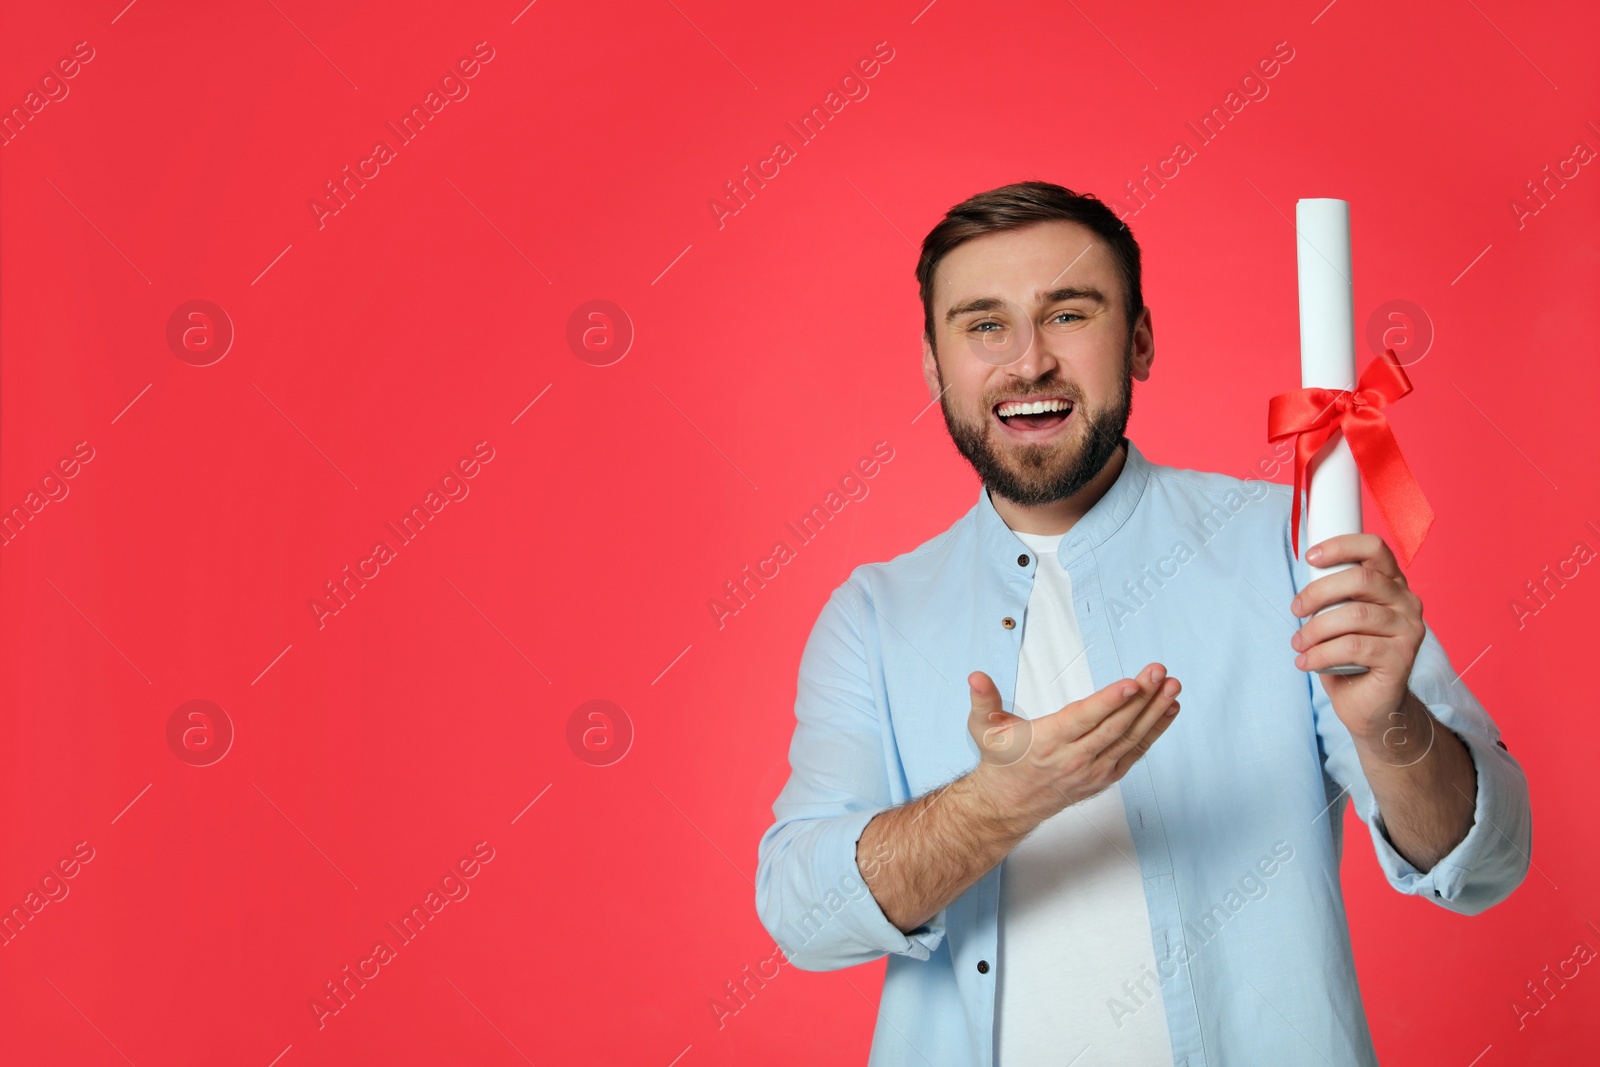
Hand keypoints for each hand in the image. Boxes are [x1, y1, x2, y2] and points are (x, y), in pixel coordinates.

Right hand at [966, 663, 1180, 825]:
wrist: (1008, 804)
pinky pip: (1134, 751)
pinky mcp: (1105, 777)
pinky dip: (1154, 731)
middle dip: (1142, 698)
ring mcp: (1093, 770)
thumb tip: (975, 677)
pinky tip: (1169, 710)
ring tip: (1173, 687)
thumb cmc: (1000, 760)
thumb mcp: (983, 728)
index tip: (1133, 683)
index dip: (1110, 701)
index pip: (1085, 718)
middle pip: (1115, 725)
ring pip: (1130, 738)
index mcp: (1047, 742)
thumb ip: (982, 700)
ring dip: (1154, 712)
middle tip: (1160, 672)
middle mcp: (1074, 758)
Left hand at [1290, 533, 1425, 742]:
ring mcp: (1409, 630)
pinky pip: (1355, 647)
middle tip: (1296, 610)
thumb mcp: (1338, 616)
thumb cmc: (1348, 655)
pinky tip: (1306, 662)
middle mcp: (1407, 602)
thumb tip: (1306, 568)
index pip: (1374, 548)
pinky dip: (1322, 653)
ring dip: (1316, 629)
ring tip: (1299, 644)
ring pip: (1355, 615)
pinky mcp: (1402, 657)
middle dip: (1318, 592)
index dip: (1341, 546)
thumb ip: (1333, 592)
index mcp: (1392, 583)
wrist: (1369, 703)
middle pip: (1360, 579)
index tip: (1311, 557)